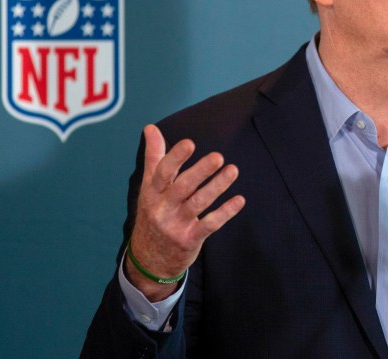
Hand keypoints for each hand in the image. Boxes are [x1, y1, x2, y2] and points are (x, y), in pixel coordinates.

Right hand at [125, 124, 245, 300]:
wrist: (148, 258)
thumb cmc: (153, 212)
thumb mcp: (149, 186)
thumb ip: (154, 156)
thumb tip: (150, 127)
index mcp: (153, 191)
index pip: (162, 172)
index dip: (175, 157)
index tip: (189, 143)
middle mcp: (163, 207)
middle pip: (183, 187)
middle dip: (200, 172)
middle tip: (218, 157)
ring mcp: (176, 224)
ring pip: (198, 203)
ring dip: (217, 187)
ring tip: (233, 170)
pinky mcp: (190, 239)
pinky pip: (210, 224)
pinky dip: (225, 212)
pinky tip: (239, 200)